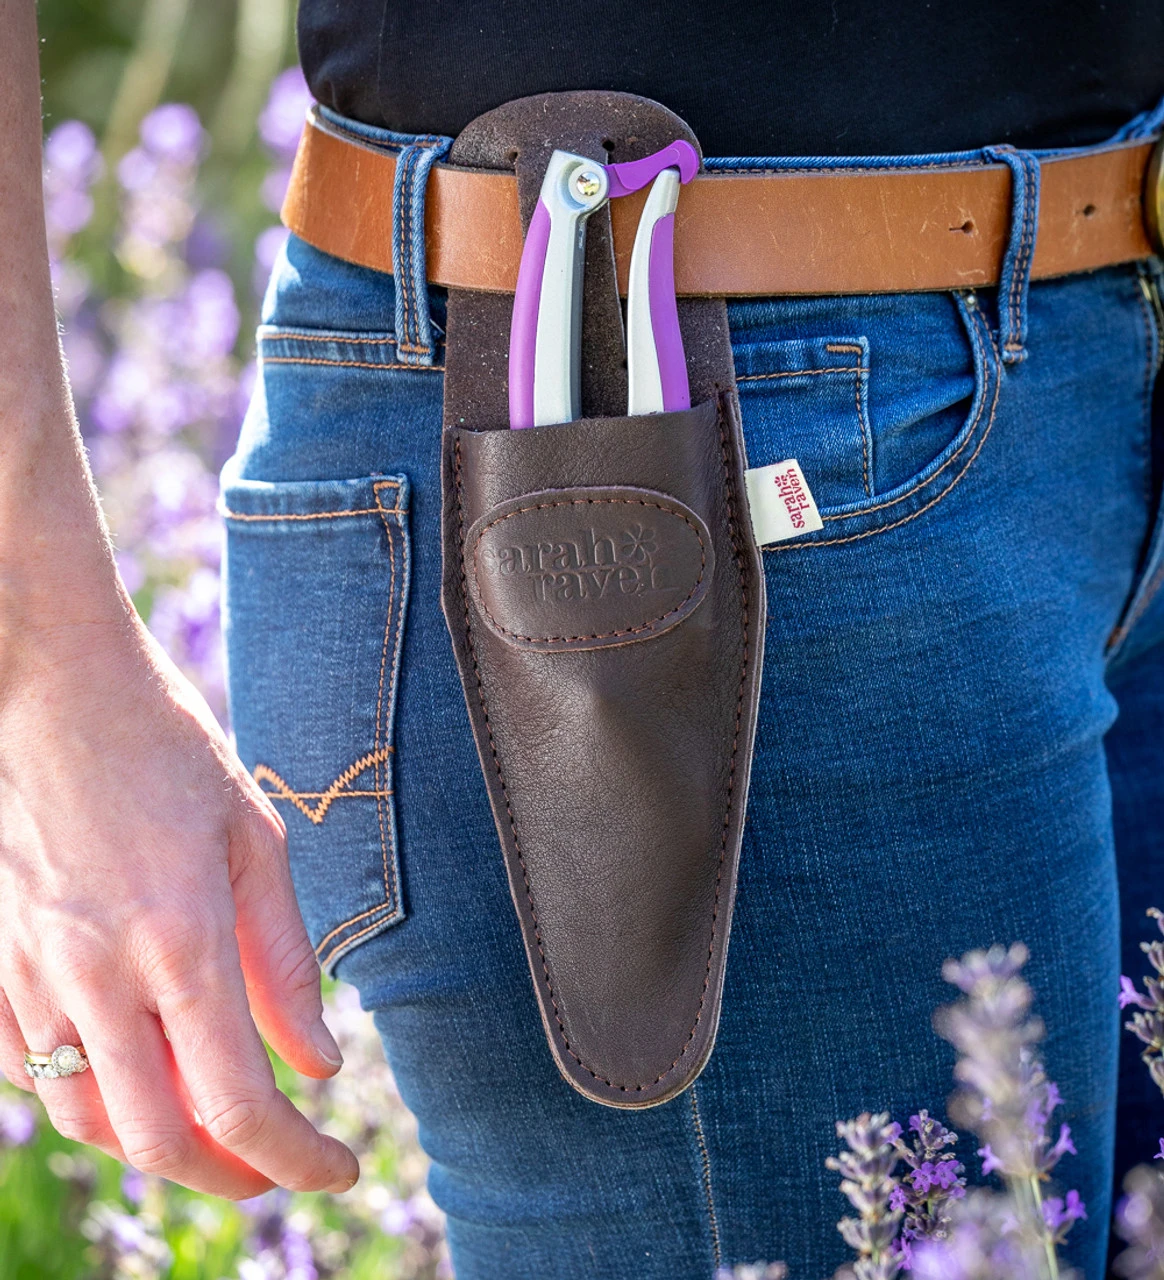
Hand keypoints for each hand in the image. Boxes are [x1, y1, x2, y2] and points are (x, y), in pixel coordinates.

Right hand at [0, 595, 358, 1198]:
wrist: (53, 691)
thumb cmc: (167, 750)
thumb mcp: (254, 840)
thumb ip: (285, 961)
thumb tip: (319, 1063)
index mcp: (181, 941)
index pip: (240, 1103)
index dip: (298, 1158)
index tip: (341, 1168)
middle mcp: (98, 976)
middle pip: (159, 1140)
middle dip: (231, 1176)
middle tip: (281, 1164)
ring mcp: (33, 976)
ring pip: (88, 1120)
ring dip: (159, 1144)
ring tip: (216, 1130)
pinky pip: (32, 1072)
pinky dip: (90, 1098)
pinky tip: (133, 1073)